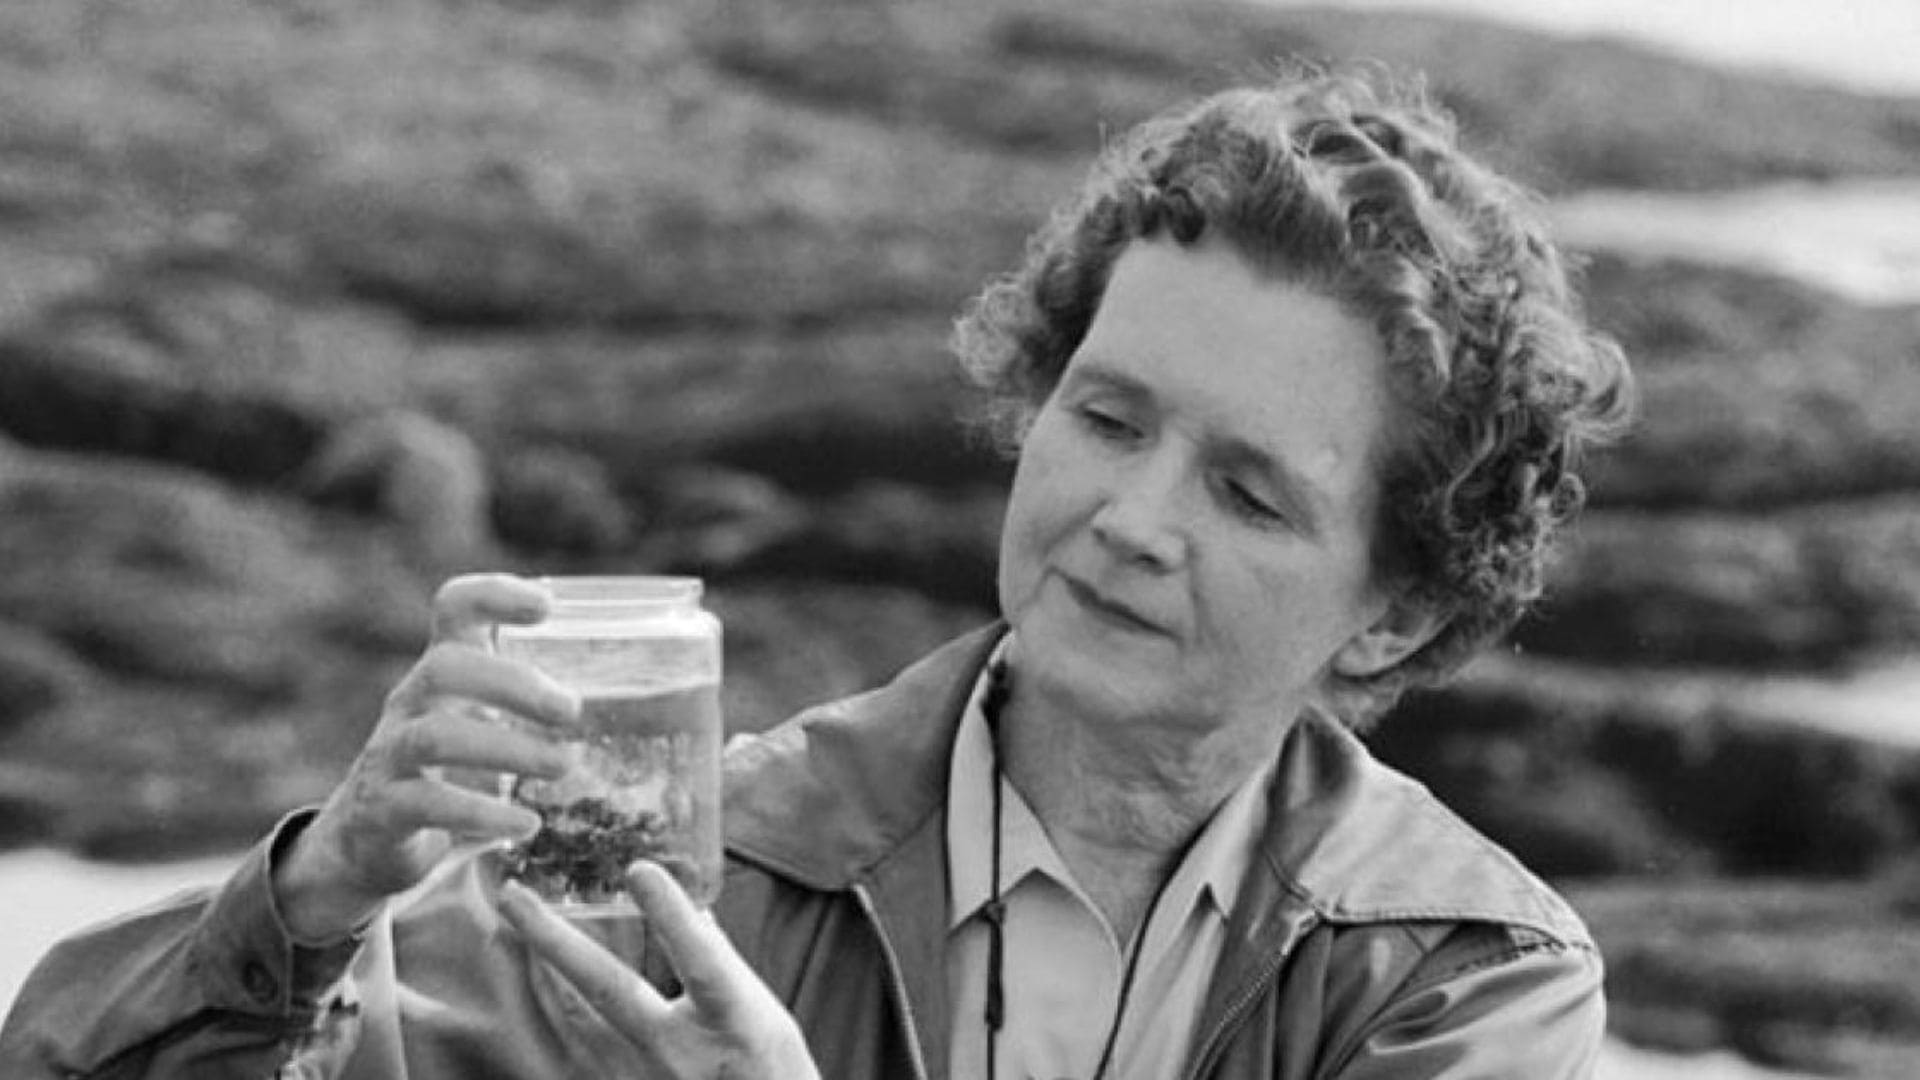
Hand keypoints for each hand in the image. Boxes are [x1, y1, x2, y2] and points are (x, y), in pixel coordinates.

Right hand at [273, 574, 580, 941]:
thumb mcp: (487, 724)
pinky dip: (483, 813)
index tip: (545, 605)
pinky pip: (427, 804)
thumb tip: (649, 701)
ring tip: (563, 766)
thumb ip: (538, 705)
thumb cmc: (451, 772)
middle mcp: (412, 702)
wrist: (370, 842)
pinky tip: (527, 824)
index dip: (494, 594)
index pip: (455, 607)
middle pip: (446, 666)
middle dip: (513, 683)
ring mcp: (391, 755)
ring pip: (434, 736)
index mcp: (445, 672)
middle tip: (572, 710)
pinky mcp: (383, 809)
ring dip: (507, 749)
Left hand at [499, 861, 821, 1079]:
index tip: (640, 869)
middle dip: (556, 940)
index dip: (672, 917)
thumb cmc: (771, 1071)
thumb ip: (724, 964)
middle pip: (609, 990)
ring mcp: (645, 1077)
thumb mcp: (766, 1014)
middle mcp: (682, 1052)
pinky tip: (542, 981)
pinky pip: (581, 1045)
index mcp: (734, 1023)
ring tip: (512, 923)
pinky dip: (560, 1007)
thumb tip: (694, 915)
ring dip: (543, 969)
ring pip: (579, 1018)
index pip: (701, 962)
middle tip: (513, 895)